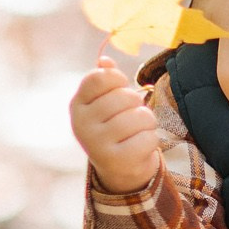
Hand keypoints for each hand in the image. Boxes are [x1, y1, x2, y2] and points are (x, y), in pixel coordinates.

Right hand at [71, 57, 161, 194]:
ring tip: (138, 131)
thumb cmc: (114, 126)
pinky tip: (139, 146)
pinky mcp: (116, 161)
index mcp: (77, 105)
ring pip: (140, 116)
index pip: (101, 77)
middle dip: (137, 104)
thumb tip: (104, 61)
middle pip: (125, 96)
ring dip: (148, 122)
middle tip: (132, 116)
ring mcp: (97, 144)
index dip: (119, 80)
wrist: (118, 168)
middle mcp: (82, 124)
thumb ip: (106, 79)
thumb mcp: (105, 102)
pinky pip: (148, 138)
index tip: (120, 90)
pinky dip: (151, 140)